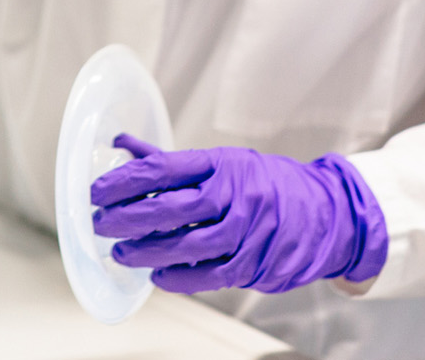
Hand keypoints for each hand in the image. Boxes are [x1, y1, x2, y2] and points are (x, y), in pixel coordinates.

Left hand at [90, 134, 386, 293]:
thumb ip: (171, 162)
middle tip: (101, 224)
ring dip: (148, 251)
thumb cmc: (264, 183)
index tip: (97, 191)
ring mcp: (248, 230)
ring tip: (122, 253)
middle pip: (171, 207)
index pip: (164, 169)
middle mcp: (235, 194)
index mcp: (221, 163)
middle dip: (128, 217)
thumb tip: (121, 146)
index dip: (125, 181)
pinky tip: (157, 276)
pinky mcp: (257, 262)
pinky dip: (180, 278)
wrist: (327, 212)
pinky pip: (211, 274)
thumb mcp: (222, 162)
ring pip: (188, 244)